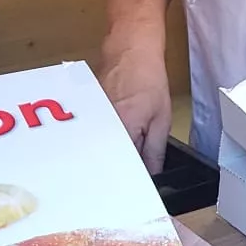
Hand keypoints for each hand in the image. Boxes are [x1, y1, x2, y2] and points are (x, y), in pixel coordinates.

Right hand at [99, 26, 172, 173]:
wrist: (129, 51)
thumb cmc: (148, 81)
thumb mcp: (161, 118)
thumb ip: (155, 150)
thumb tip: (152, 175)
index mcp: (122, 131)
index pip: (122, 169)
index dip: (128, 183)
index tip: (134, 194)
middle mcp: (99, 130)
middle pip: (104, 163)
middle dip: (114, 176)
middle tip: (125, 186)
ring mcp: (89, 122)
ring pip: (97, 152)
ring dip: (107, 160)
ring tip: (116, 168)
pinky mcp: (85, 117)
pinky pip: (93, 138)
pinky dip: (101, 145)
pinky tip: (108, 147)